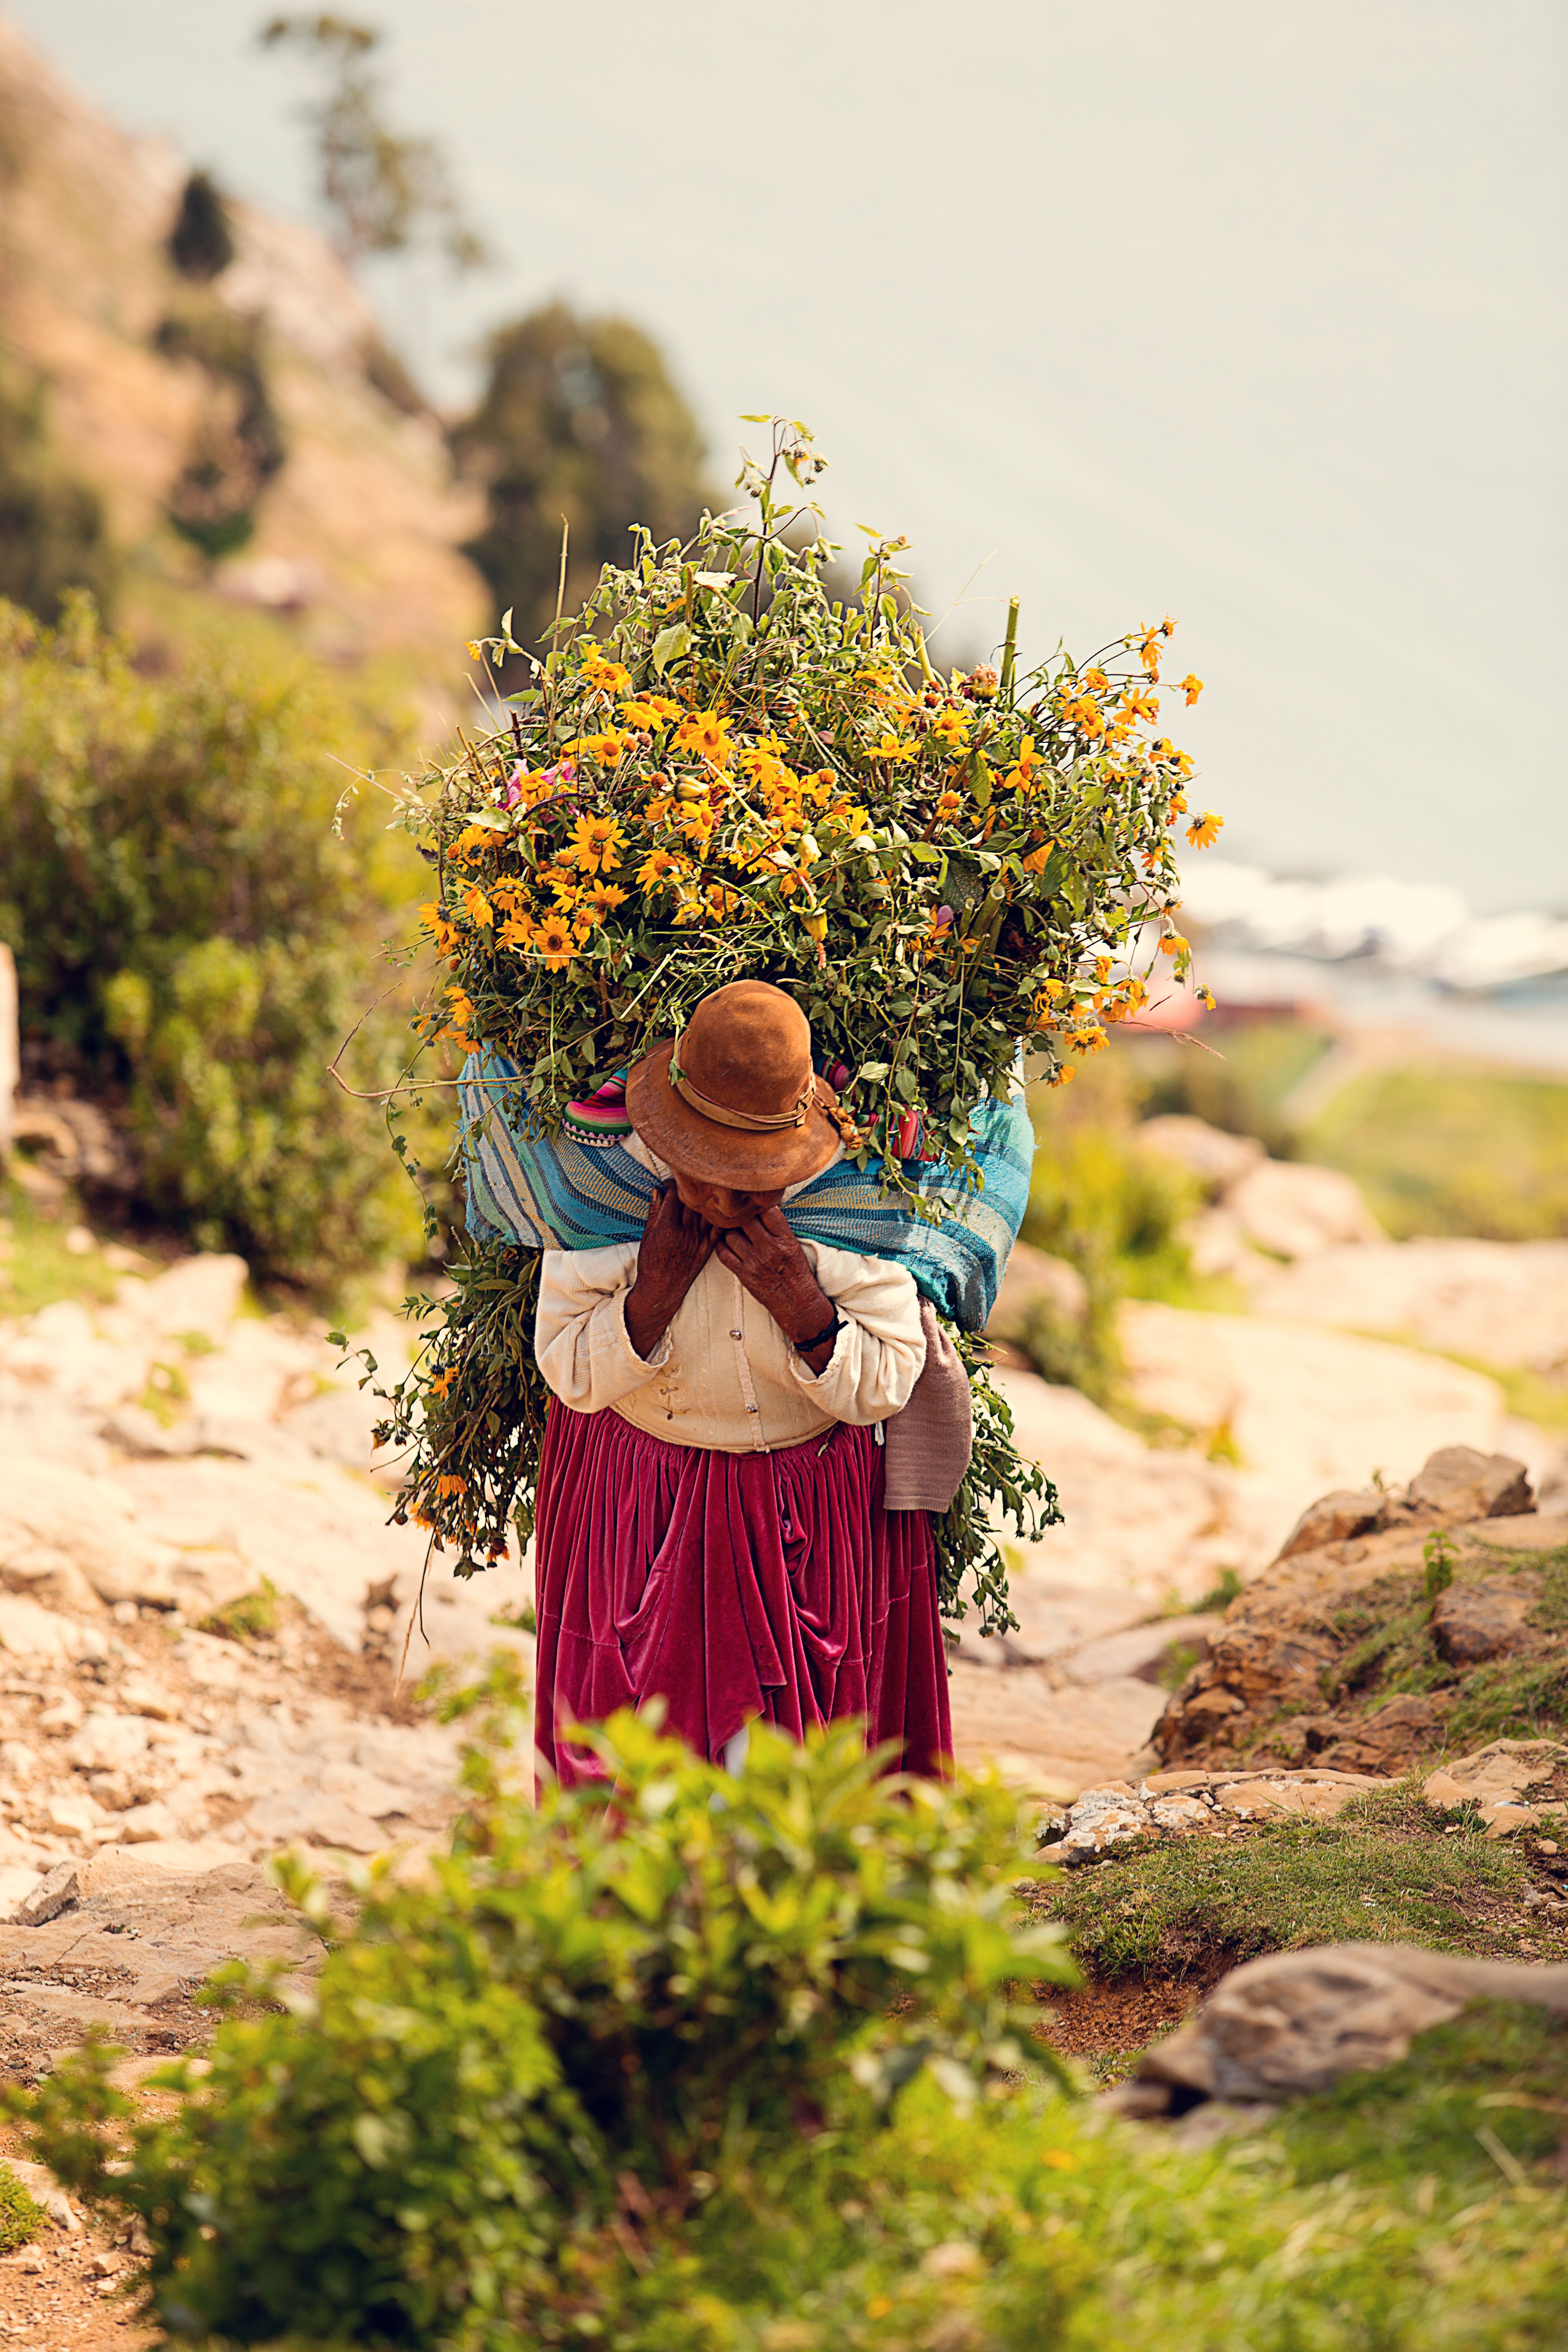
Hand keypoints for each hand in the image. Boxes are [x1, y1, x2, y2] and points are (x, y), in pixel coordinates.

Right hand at [625, 1182, 714, 1359]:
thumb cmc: (651, 1262)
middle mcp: (686, 1231)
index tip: (669, 1183)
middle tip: (685, 1184)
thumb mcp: (648, 1235)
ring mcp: (699, 1239)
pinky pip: (718, 1226)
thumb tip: (657, 1190)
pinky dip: (717, 1215)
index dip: (672, 1184)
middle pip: (692, 1199)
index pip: (674, 1194)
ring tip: (701, 1193)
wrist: (662, 1289)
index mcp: (668, 1226)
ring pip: (707, 1210)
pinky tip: (714, 1208)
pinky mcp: (708, 1247)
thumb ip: (655, 1212)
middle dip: (688, 1187)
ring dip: (704, 1199)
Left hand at [716, 1208, 836, 1364]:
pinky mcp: (744, 1274)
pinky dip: (721, 1245)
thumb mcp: (794, 1246)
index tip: (753, 1203)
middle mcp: (770, 1249)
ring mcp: (755, 1262)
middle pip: (745, 1220)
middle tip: (736, 1213)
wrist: (797, 1302)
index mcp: (785, 1239)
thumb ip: (778, 1228)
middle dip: (740, 1214)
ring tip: (730, 1229)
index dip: (757, 1203)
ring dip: (728, 1229)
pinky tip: (726, 1243)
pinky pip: (723, 1254)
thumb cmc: (796, 1272)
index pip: (767, 1210)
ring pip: (731, 1234)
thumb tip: (761, 1207)